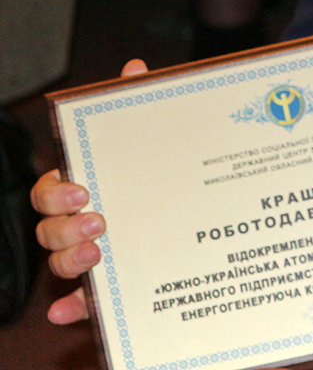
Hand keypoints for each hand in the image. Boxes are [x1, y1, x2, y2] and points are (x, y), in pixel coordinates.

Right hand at [31, 58, 147, 324]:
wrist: (195, 211)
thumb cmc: (157, 174)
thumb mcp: (154, 141)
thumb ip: (138, 108)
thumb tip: (135, 70)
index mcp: (84, 187)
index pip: (50, 190)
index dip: (57, 192)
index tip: (82, 190)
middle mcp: (79, 223)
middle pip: (48, 228)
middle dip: (64, 227)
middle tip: (97, 222)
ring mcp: (88, 256)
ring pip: (60, 263)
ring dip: (69, 262)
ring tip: (96, 256)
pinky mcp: (104, 287)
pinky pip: (81, 302)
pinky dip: (72, 308)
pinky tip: (69, 312)